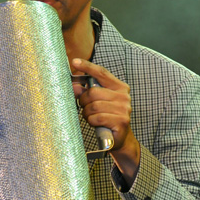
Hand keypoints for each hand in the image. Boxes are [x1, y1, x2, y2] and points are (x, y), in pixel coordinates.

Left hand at [72, 58, 140, 182]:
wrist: (119, 138)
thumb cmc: (106, 117)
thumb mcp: (98, 102)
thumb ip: (87, 92)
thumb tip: (74, 86)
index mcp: (119, 87)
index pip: (101, 73)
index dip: (87, 66)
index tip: (75, 61)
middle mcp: (124, 96)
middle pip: (93, 92)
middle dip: (84, 101)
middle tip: (84, 107)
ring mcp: (124, 109)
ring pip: (94, 106)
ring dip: (87, 113)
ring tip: (91, 116)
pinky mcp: (121, 121)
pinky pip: (98, 117)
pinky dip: (92, 121)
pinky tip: (95, 123)